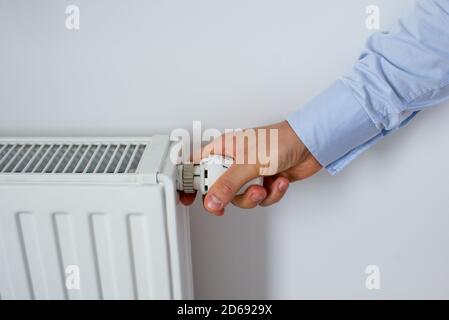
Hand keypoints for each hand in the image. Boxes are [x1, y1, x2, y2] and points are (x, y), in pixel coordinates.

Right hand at [179, 121, 321, 214]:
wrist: (312, 144)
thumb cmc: (281, 140)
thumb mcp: (249, 163)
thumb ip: (228, 184)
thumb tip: (211, 200)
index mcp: (223, 149)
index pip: (198, 166)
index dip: (190, 182)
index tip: (188, 198)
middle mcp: (234, 161)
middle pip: (218, 188)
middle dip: (231, 196)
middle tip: (235, 195)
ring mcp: (249, 172)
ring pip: (239, 197)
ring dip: (253, 198)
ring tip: (262, 188)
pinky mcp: (265, 180)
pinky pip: (260, 198)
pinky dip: (271, 194)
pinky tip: (279, 181)